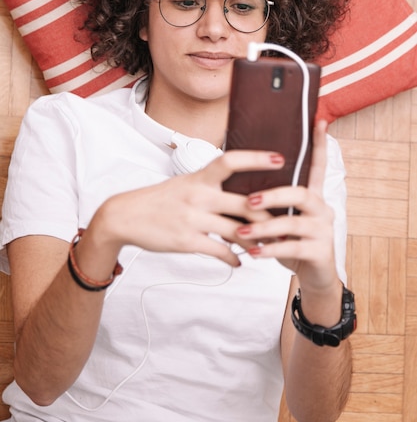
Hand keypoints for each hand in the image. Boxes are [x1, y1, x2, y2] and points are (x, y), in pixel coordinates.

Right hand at [88, 149, 282, 266]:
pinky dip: (233, 258)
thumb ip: (211, 184)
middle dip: (269, 215)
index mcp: (199, 176)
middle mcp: (199, 195)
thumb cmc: (159, 199)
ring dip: (256, 241)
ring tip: (270, 246)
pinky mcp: (187, 241)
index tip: (280, 158)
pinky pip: (219, 251)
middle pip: (244, 203)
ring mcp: (193, 218)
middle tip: (288, 221)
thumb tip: (240, 190)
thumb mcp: (185, 183)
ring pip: (237, 231)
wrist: (124, 216)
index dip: (257, 158)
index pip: (232, 160)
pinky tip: (240, 262)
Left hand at [235, 121, 338, 290]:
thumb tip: (235, 182)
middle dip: (273, 195)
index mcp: (311, 196)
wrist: (312, 276)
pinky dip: (270, 250)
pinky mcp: (320, 252)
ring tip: (241, 232)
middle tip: (249, 200)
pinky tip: (253, 253)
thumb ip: (267, 202)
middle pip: (300, 194)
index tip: (320, 122)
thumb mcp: (279, 218)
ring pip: (293, 224)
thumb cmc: (289, 241)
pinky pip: (293, 247)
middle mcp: (321, 209)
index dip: (319, 145)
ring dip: (264, 227)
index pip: (317, 166)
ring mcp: (323, 230)